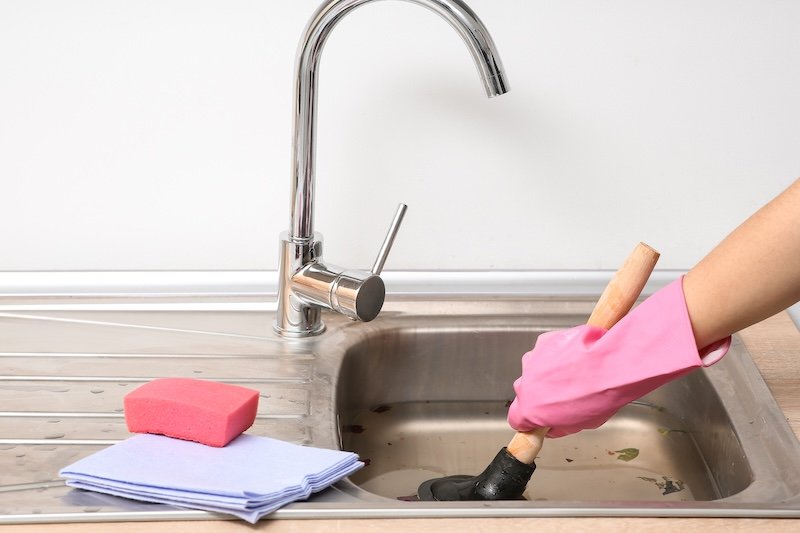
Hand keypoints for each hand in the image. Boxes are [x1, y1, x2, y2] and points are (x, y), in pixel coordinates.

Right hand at [507, 277, 728, 436]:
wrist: (609, 364)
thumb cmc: (597, 397)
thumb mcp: (581, 424)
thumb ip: (560, 426)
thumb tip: (555, 426)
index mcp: (530, 409)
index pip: (516, 419)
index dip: (527, 420)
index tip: (538, 420)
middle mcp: (525, 383)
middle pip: (525, 391)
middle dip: (540, 392)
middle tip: (564, 394)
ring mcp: (533, 360)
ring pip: (535, 368)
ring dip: (548, 371)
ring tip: (574, 373)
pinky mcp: (544, 341)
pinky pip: (547, 349)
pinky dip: (557, 353)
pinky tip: (576, 356)